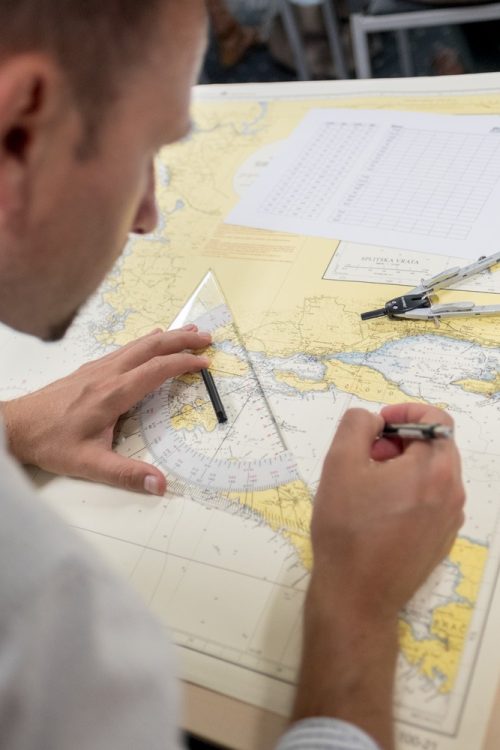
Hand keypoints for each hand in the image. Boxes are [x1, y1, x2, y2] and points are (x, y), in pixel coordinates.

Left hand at [1, 326, 210, 494]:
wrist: (16, 425)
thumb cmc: (51, 443)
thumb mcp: (89, 465)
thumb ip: (126, 475)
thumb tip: (160, 484)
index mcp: (113, 394)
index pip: (156, 370)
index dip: (183, 364)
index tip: (205, 363)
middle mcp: (107, 374)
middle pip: (151, 348)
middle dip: (181, 340)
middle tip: (207, 337)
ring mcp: (97, 368)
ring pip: (137, 345)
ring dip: (166, 337)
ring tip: (188, 331)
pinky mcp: (89, 370)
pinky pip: (124, 349)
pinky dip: (145, 342)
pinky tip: (149, 341)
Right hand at [311, 403, 463, 617]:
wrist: (357, 595)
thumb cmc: (347, 528)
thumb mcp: (339, 465)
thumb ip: (356, 427)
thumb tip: (373, 421)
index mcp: (433, 470)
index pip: (436, 420)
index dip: (406, 412)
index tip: (378, 425)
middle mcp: (452, 492)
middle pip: (435, 446)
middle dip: (401, 440)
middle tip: (367, 455)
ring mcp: (450, 519)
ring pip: (434, 474)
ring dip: (404, 466)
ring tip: (370, 485)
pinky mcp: (442, 539)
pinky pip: (433, 500)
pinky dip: (411, 491)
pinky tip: (380, 510)